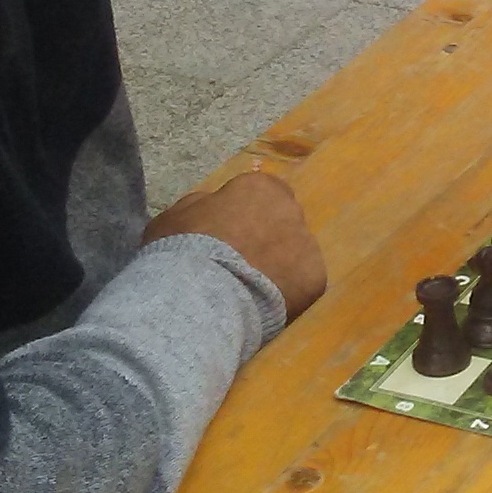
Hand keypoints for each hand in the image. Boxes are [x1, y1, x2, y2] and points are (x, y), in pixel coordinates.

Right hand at [143, 171, 328, 318]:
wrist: (203, 297)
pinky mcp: (315, 279)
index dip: (246, 214)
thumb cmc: (183, 251)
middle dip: (266, 238)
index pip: (261, 193)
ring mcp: (306, 245)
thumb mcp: (176, 217)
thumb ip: (201, 206)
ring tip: (250, 290)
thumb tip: (212, 206)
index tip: (230, 234)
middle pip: (282, 221)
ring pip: (295, 253)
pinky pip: (301, 284)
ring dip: (278, 266)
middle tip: (241, 264)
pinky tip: (262, 305)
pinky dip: (287, 293)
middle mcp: (290, 210)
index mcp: (258, 188)